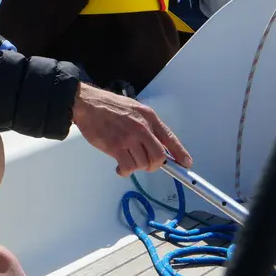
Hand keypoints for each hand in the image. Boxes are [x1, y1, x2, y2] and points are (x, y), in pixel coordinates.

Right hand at [70, 83, 191, 176]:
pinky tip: (120, 166)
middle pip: (159, 156)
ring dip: (136, 167)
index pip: (170, 138)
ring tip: (127, 160)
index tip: (186, 163)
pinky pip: (128, 167)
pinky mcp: (116, 146)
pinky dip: (125, 171)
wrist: (88, 104)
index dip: (180, 153)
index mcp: (149, 117)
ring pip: (143, 164)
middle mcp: (142, 127)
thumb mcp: (135, 110)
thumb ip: (147, 126)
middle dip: (154, 165)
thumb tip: (157, 146)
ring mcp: (129, 137)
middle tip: (146, 165)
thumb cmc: (110, 107)